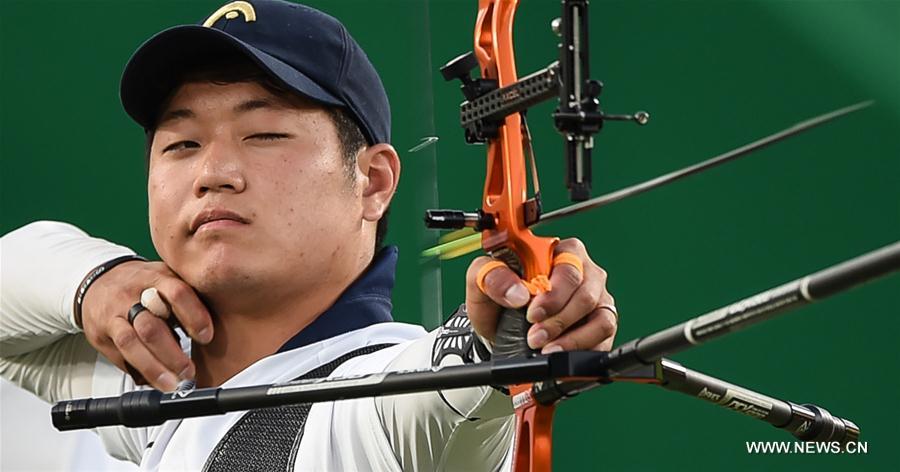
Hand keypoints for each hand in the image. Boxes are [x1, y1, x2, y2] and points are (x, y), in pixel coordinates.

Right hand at [80, 260, 212, 390]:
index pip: (177, 293)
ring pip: (131, 343)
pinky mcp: (101, 334)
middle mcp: (132, 295)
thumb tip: (219, 324)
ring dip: (154, 368)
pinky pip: (118, 356)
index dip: (194, 316)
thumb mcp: (167, 278)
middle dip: (172, 354)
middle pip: (151, 326)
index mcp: (156, 277)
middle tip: (189, 371)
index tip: (206, 337)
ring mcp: (114, 315)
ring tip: (172, 384)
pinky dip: (136, 371)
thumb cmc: (142, 283)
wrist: (98, 280)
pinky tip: (151, 381)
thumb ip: (189, 295)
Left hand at [465, 238, 616, 352]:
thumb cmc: (496, 299)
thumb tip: (518, 293)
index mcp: (556, 251)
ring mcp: (596, 298)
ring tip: (545, 348)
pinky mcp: (601, 324)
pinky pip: (604, 336)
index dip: (552, 292)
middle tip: (534, 336)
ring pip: (600, 316)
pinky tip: (560, 353)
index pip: (568, 263)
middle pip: (586, 293)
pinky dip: (582, 348)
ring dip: (572, 338)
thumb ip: (492, 276)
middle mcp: (583, 271)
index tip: (531, 313)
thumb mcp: (481, 282)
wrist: (497, 330)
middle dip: (558, 319)